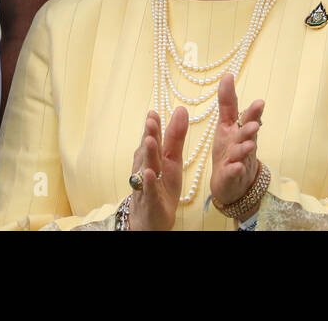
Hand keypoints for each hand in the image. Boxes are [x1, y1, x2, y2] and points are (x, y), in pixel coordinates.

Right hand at [127, 108, 187, 230]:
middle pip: (148, 150)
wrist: (151, 218)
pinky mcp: (151, 201)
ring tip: (150, 140)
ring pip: (147, 167)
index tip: (154, 111)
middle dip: (150, 135)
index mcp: (155, 157)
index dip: (154, 125)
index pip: (154, 138)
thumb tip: (180, 109)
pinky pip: (150, 191)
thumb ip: (175, 136)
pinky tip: (150, 173)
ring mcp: (147, 184)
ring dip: (148, 154)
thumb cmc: (161, 185)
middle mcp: (147, 168)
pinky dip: (149, 182)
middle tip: (151, 120)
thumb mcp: (172, 160)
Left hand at [210, 73, 264, 216]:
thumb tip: (228, 75)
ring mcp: (239, 160)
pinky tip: (236, 167)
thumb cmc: (230, 149)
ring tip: (248, 145)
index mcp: (239, 129)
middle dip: (250, 127)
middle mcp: (242, 143)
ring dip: (244, 148)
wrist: (232, 182)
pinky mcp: (232, 176)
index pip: (245, 116)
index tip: (255, 98)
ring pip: (242, 153)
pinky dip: (235, 170)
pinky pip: (233, 173)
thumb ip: (228, 102)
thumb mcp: (226, 124)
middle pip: (247, 133)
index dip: (250, 109)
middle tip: (254, 124)